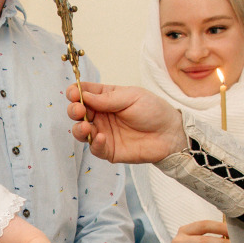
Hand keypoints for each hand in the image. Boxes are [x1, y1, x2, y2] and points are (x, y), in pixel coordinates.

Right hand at [66, 82, 186, 163]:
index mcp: (105, 98)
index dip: (75, 92)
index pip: (84, 93)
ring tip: (84, 126)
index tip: (74, 93)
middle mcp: (101, 115)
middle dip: (74, 110)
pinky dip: (94, 143)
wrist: (170, 133)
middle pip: (78, 112)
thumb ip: (107, 98)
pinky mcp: (109, 150)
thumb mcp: (132, 97)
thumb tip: (84, 95)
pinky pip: (95, 148)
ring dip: (78, 128)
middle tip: (79, 110)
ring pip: (81, 132)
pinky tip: (100, 137)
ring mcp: (103, 133)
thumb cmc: (154, 110)